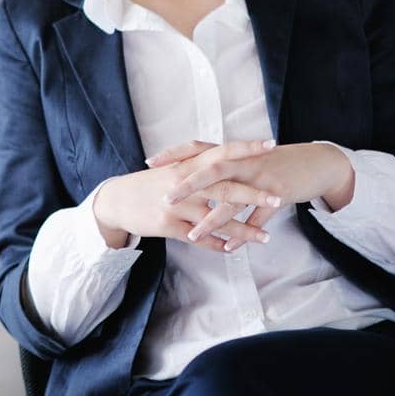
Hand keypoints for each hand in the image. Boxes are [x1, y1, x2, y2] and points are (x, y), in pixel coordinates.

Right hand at [93, 138, 280, 254]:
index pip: (221, 152)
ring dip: (242, 229)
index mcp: (187, 164)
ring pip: (215, 217)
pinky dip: (216, 244)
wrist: (117, 200)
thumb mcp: (173, 167)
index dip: (245, 148)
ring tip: (265, 237)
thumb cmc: (149, 184)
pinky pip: (198, 238)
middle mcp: (184, 182)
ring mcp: (176, 205)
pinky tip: (232, 250)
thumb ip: (199, 164)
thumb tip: (227, 158)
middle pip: (223, 186)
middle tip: (277, 197)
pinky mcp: (168, 225)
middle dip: (252, 192)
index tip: (270, 145)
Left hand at [156, 139, 354, 245]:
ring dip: (213, 219)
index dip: (175, 153)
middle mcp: (245, 161)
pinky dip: (245, 232)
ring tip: (193, 235)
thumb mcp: (248, 159)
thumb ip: (223, 166)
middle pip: (212, 169)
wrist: (316, 163)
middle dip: (188, 185)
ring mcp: (262, 177)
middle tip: (166, 199)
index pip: (198, 147)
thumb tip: (194, 172)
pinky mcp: (279, 193)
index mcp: (234, 152)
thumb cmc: (276, 163)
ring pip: (234, 198)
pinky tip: (231, 247)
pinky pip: (259, 216)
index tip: (151, 163)